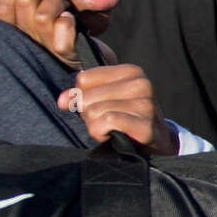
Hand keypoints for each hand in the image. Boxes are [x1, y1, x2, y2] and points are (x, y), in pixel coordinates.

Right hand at [0, 0, 78, 68]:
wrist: (93, 64)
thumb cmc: (68, 33)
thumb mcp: (48, 13)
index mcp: (14, 32)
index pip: (1, 4)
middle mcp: (25, 43)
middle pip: (25, 1)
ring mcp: (45, 51)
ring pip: (43, 14)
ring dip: (58, 3)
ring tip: (66, 8)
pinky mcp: (68, 56)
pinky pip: (62, 28)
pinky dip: (68, 20)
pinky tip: (71, 20)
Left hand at [57, 64, 177, 155]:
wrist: (155, 143)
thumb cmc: (125, 118)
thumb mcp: (105, 99)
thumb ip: (80, 94)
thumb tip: (62, 101)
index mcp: (131, 72)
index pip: (84, 79)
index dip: (84, 96)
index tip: (100, 106)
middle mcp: (141, 84)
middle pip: (86, 97)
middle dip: (89, 114)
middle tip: (106, 121)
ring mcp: (145, 105)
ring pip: (94, 111)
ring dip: (95, 126)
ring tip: (111, 129)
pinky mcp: (145, 125)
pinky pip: (106, 123)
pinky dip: (101, 134)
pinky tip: (113, 136)